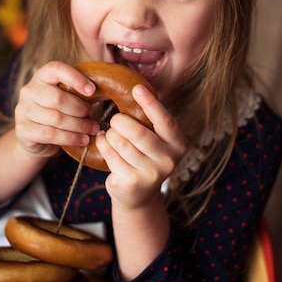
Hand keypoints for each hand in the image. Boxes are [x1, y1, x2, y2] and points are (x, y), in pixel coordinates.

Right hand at [14, 61, 99, 157]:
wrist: (35, 136)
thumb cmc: (58, 111)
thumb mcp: (68, 97)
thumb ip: (84, 92)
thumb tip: (112, 88)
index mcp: (42, 76)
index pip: (56, 69)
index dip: (76, 78)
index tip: (93, 90)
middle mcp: (29, 90)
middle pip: (58, 98)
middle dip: (81, 109)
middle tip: (92, 115)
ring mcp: (23, 110)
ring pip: (56, 119)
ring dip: (79, 126)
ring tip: (92, 129)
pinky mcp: (23, 130)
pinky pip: (51, 135)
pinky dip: (71, 138)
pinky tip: (83, 140)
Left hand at [95, 84, 185, 208]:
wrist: (138, 194)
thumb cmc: (145, 156)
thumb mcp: (155, 138)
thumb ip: (150, 120)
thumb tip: (137, 87)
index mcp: (177, 143)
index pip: (164, 120)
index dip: (150, 103)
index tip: (136, 88)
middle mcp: (168, 159)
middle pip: (138, 132)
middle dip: (120, 121)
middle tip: (115, 120)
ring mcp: (151, 173)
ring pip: (121, 143)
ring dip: (111, 134)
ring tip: (110, 134)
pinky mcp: (132, 182)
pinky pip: (110, 155)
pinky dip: (103, 145)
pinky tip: (104, 143)